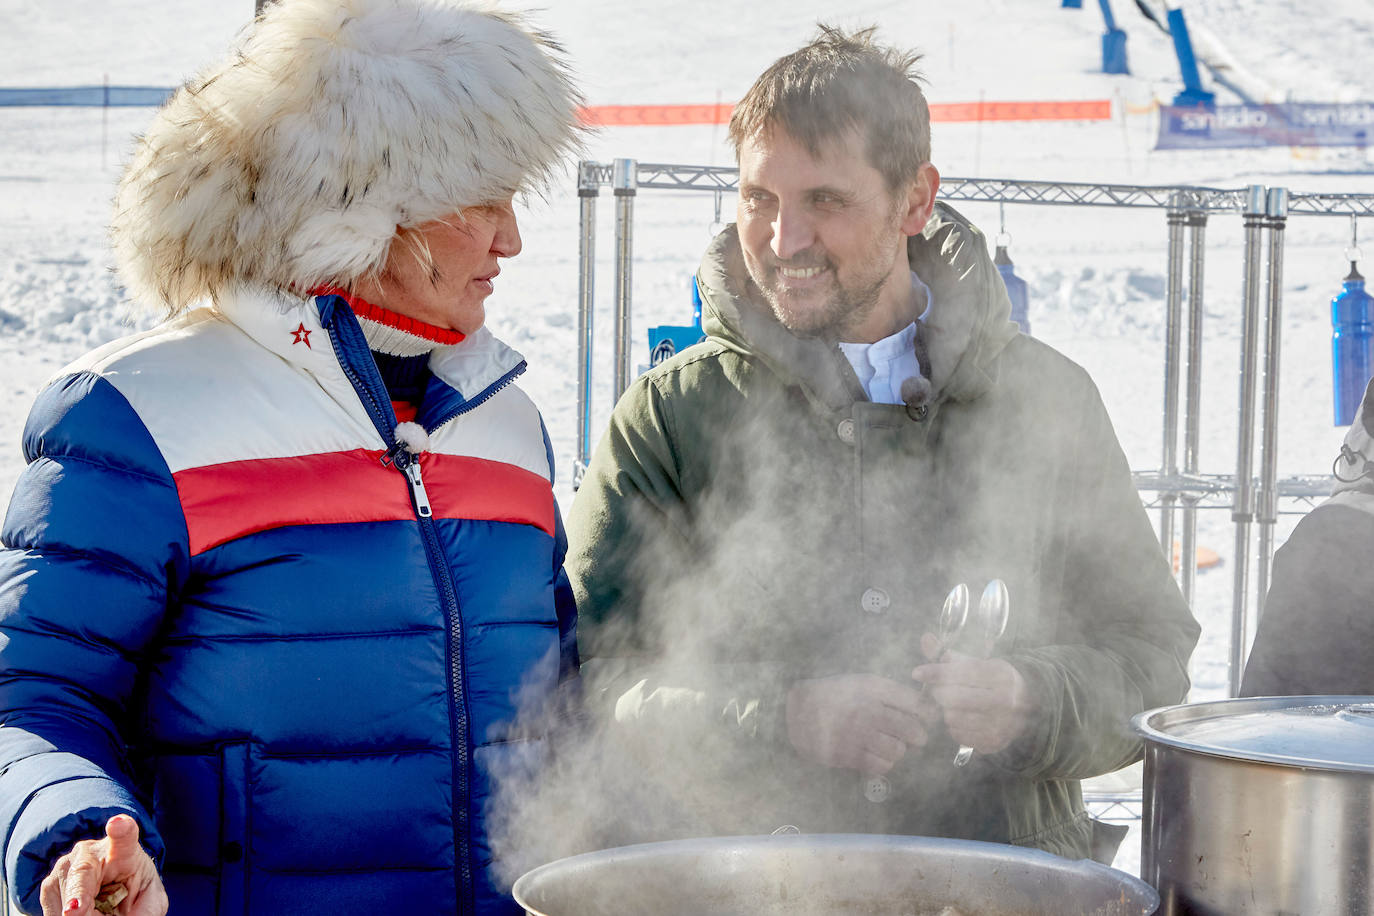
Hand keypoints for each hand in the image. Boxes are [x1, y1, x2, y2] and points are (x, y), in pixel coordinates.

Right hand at [40, 815, 167, 915]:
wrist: (112, 889)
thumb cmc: (133, 891)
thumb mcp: (150, 902)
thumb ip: (144, 910)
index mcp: (124, 849)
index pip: (124, 836)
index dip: (122, 829)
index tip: (118, 824)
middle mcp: (91, 852)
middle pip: (82, 874)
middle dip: (77, 895)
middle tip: (74, 913)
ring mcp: (66, 865)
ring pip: (66, 898)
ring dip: (80, 915)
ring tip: (97, 912)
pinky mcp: (49, 885)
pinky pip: (54, 910)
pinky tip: (82, 913)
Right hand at [785, 673, 935, 774]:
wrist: (798, 709)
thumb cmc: (836, 694)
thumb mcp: (862, 682)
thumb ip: (891, 693)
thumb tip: (926, 709)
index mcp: (873, 688)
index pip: (917, 704)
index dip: (929, 714)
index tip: (927, 718)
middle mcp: (867, 710)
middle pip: (913, 731)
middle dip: (917, 736)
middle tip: (913, 737)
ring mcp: (856, 734)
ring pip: (898, 752)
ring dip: (897, 751)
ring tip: (888, 745)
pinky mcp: (846, 754)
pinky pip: (880, 766)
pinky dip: (882, 764)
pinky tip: (874, 754)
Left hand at [911, 632, 1034, 755]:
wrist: (1027, 707)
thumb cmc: (994, 681)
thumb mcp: (977, 663)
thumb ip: (949, 655)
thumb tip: (925, 638)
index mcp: (1001, 675)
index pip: (961, 672)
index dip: (936, 672)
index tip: (917, 673)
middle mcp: (1004, 700)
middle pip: (954, 698)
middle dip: (939, 692)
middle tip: (938, 690)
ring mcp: (1002, 724)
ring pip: (954, 718)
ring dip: (946, 710)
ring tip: (952, 705)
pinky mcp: (995, 742)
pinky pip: (959, 735)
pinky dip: (954, 726)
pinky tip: (962, 719)